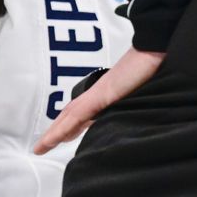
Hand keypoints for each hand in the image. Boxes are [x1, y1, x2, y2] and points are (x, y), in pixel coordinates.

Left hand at [33, 47, 165, 154]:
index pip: (82, 113)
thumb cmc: (151, 70)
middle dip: (57, 132)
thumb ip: (131, 106)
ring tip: (42, 147)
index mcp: (105, 94)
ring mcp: (97, 94)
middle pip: (70, 115)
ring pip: (69, 116)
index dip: (71, 126)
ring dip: (55, 132)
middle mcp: (97, 93)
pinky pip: (78, 115)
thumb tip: (135, 117)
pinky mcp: (100, 95)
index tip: (63, 138)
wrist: (154, 50)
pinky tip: (53, 139)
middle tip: (42, 146)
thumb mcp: (140, 95)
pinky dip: (64, 128)